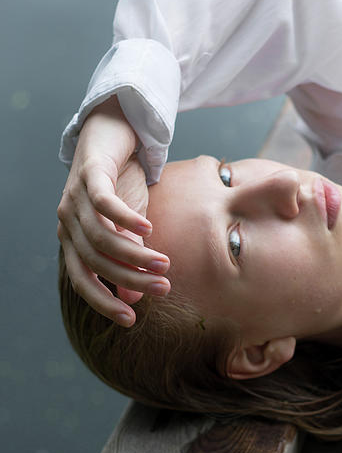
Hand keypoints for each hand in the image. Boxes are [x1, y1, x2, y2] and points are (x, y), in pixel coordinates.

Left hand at [57, 95, 169, 325]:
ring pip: (102, 237)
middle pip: (95, 261)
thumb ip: (128, 257)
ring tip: (164, 264)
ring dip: (134, 254)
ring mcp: (74, 198)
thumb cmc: (120, 182)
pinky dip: (126, 219)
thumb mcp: (128, 225)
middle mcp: (67, 222)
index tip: (130, 320)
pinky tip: (149, 228)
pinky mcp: (89, 175)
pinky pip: (104, 204)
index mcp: (72, 239)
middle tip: (163, 288)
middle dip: (129, 279)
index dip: (103, 303)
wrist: (112, 132)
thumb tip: (132, 298)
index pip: (83, 280)